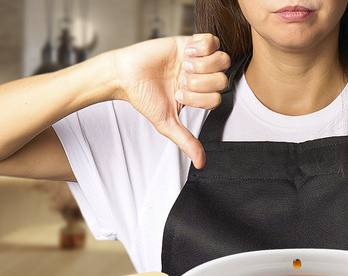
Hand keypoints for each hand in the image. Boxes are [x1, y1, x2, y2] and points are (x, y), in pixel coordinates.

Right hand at [111, 34, 229, 167]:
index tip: (179, 94)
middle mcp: (201, 78)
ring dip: (203, 64)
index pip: (217, 98)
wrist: (125, 75)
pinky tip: (186, 52)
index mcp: (199, 95)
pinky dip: (202, 47)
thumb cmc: (144, 98)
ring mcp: (198, 59)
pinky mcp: (190, 41)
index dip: (200, 98)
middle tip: (181, 79)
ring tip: (183, 65)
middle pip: (222, 79)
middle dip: (201, 82)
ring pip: (222, 59)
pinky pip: (212, 40)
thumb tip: (201, 163)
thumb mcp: (166, 123)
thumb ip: (186, 141)